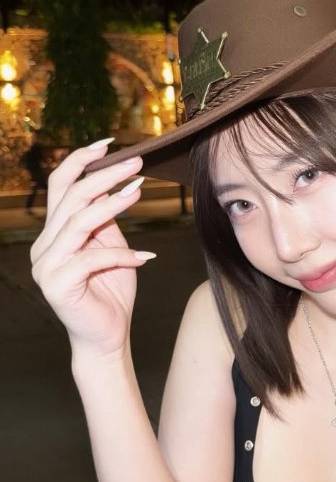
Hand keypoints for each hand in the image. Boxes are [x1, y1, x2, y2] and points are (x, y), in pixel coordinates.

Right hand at [30, 139, 155, 358]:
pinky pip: (92, 259)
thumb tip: (119, 184)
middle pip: (70, 198)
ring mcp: (46, 266)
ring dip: (112, 205)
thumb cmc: (111, 292)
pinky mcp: (57, 286)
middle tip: (138, 166)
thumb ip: (107, 220)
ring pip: (78, 223)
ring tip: (140, 193)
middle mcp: (43, 246)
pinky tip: (146, 257)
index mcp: (52, 233)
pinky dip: (122, 255)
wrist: (107, 338)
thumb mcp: (111, 247)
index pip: (59, 186)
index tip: (109, 143)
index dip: (81, 161)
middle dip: (105, 177)